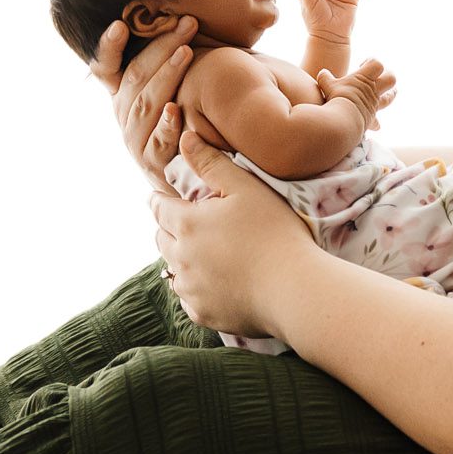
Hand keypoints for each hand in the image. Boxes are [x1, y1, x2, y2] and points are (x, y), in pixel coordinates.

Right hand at [86, 14, 197, 192]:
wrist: (186, 175)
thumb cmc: (184, 119)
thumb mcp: (168, 89)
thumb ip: (168, 60)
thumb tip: (184, 16)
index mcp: (122, 93)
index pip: (106, 66)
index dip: (109, 46)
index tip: (119, 25)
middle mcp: (123, 114)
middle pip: (135, 76)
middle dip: (161, 46)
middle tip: (187, 23)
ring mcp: (135, 140)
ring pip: (146, 104)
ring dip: (167, 75)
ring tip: (186, 52)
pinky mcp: (153, 164)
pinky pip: (158, 142)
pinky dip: (166, 126)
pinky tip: (175, 110)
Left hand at [151, 130, 313, 334]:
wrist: (295, 288)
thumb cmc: (275, 232)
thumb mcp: (245, 188)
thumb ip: (212, 162)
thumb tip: (185, 139)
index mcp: (186, 224)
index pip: (158, 207)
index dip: (160, 200)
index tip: (163, 198)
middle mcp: (180, 258)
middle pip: (161, 239)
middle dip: (169, 230)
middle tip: (188, 225)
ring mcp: (190, 290)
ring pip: (172, 271)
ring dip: (182, 261)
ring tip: (204, 256)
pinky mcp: (203, 314)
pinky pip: (189, 299)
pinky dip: (197, 290)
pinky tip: (216, 284)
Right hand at [316, 58, 398, 130]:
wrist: (343, 119)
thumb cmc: (336, 99)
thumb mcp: (327, 85)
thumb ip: (325, 77)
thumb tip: (323, 73)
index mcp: (364, 79)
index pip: (377, 64)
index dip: (371, 61)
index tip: (361, 65)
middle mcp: (373, 90)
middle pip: (391, 78)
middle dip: (387, 76)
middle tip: (378, 77)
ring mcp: (373, 104)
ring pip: (389, 98)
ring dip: (389, 95)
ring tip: (387, 95)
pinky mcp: (371, 117)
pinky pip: (378, 119)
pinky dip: (376, 122)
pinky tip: (376, 126)